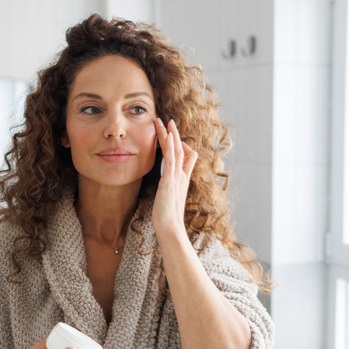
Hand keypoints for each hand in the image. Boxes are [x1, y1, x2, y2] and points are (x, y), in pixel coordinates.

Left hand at [152, 118, 197, 236]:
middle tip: (167, 121)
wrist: (170, 228)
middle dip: (174, 134)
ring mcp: (177, 178)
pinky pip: (172, 159)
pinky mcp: (170, 181)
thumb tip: (163, 187)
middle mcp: (182, 176)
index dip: (178, 144)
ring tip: (164, 121)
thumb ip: (167, 190)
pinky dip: (171, 146)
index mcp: (182, 180)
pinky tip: (167, 135)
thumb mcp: (168, 199)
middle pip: (181, 149)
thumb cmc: (167, 218)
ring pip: (177, 150)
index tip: (169, 135)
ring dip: (171, 134)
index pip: (185, 156)